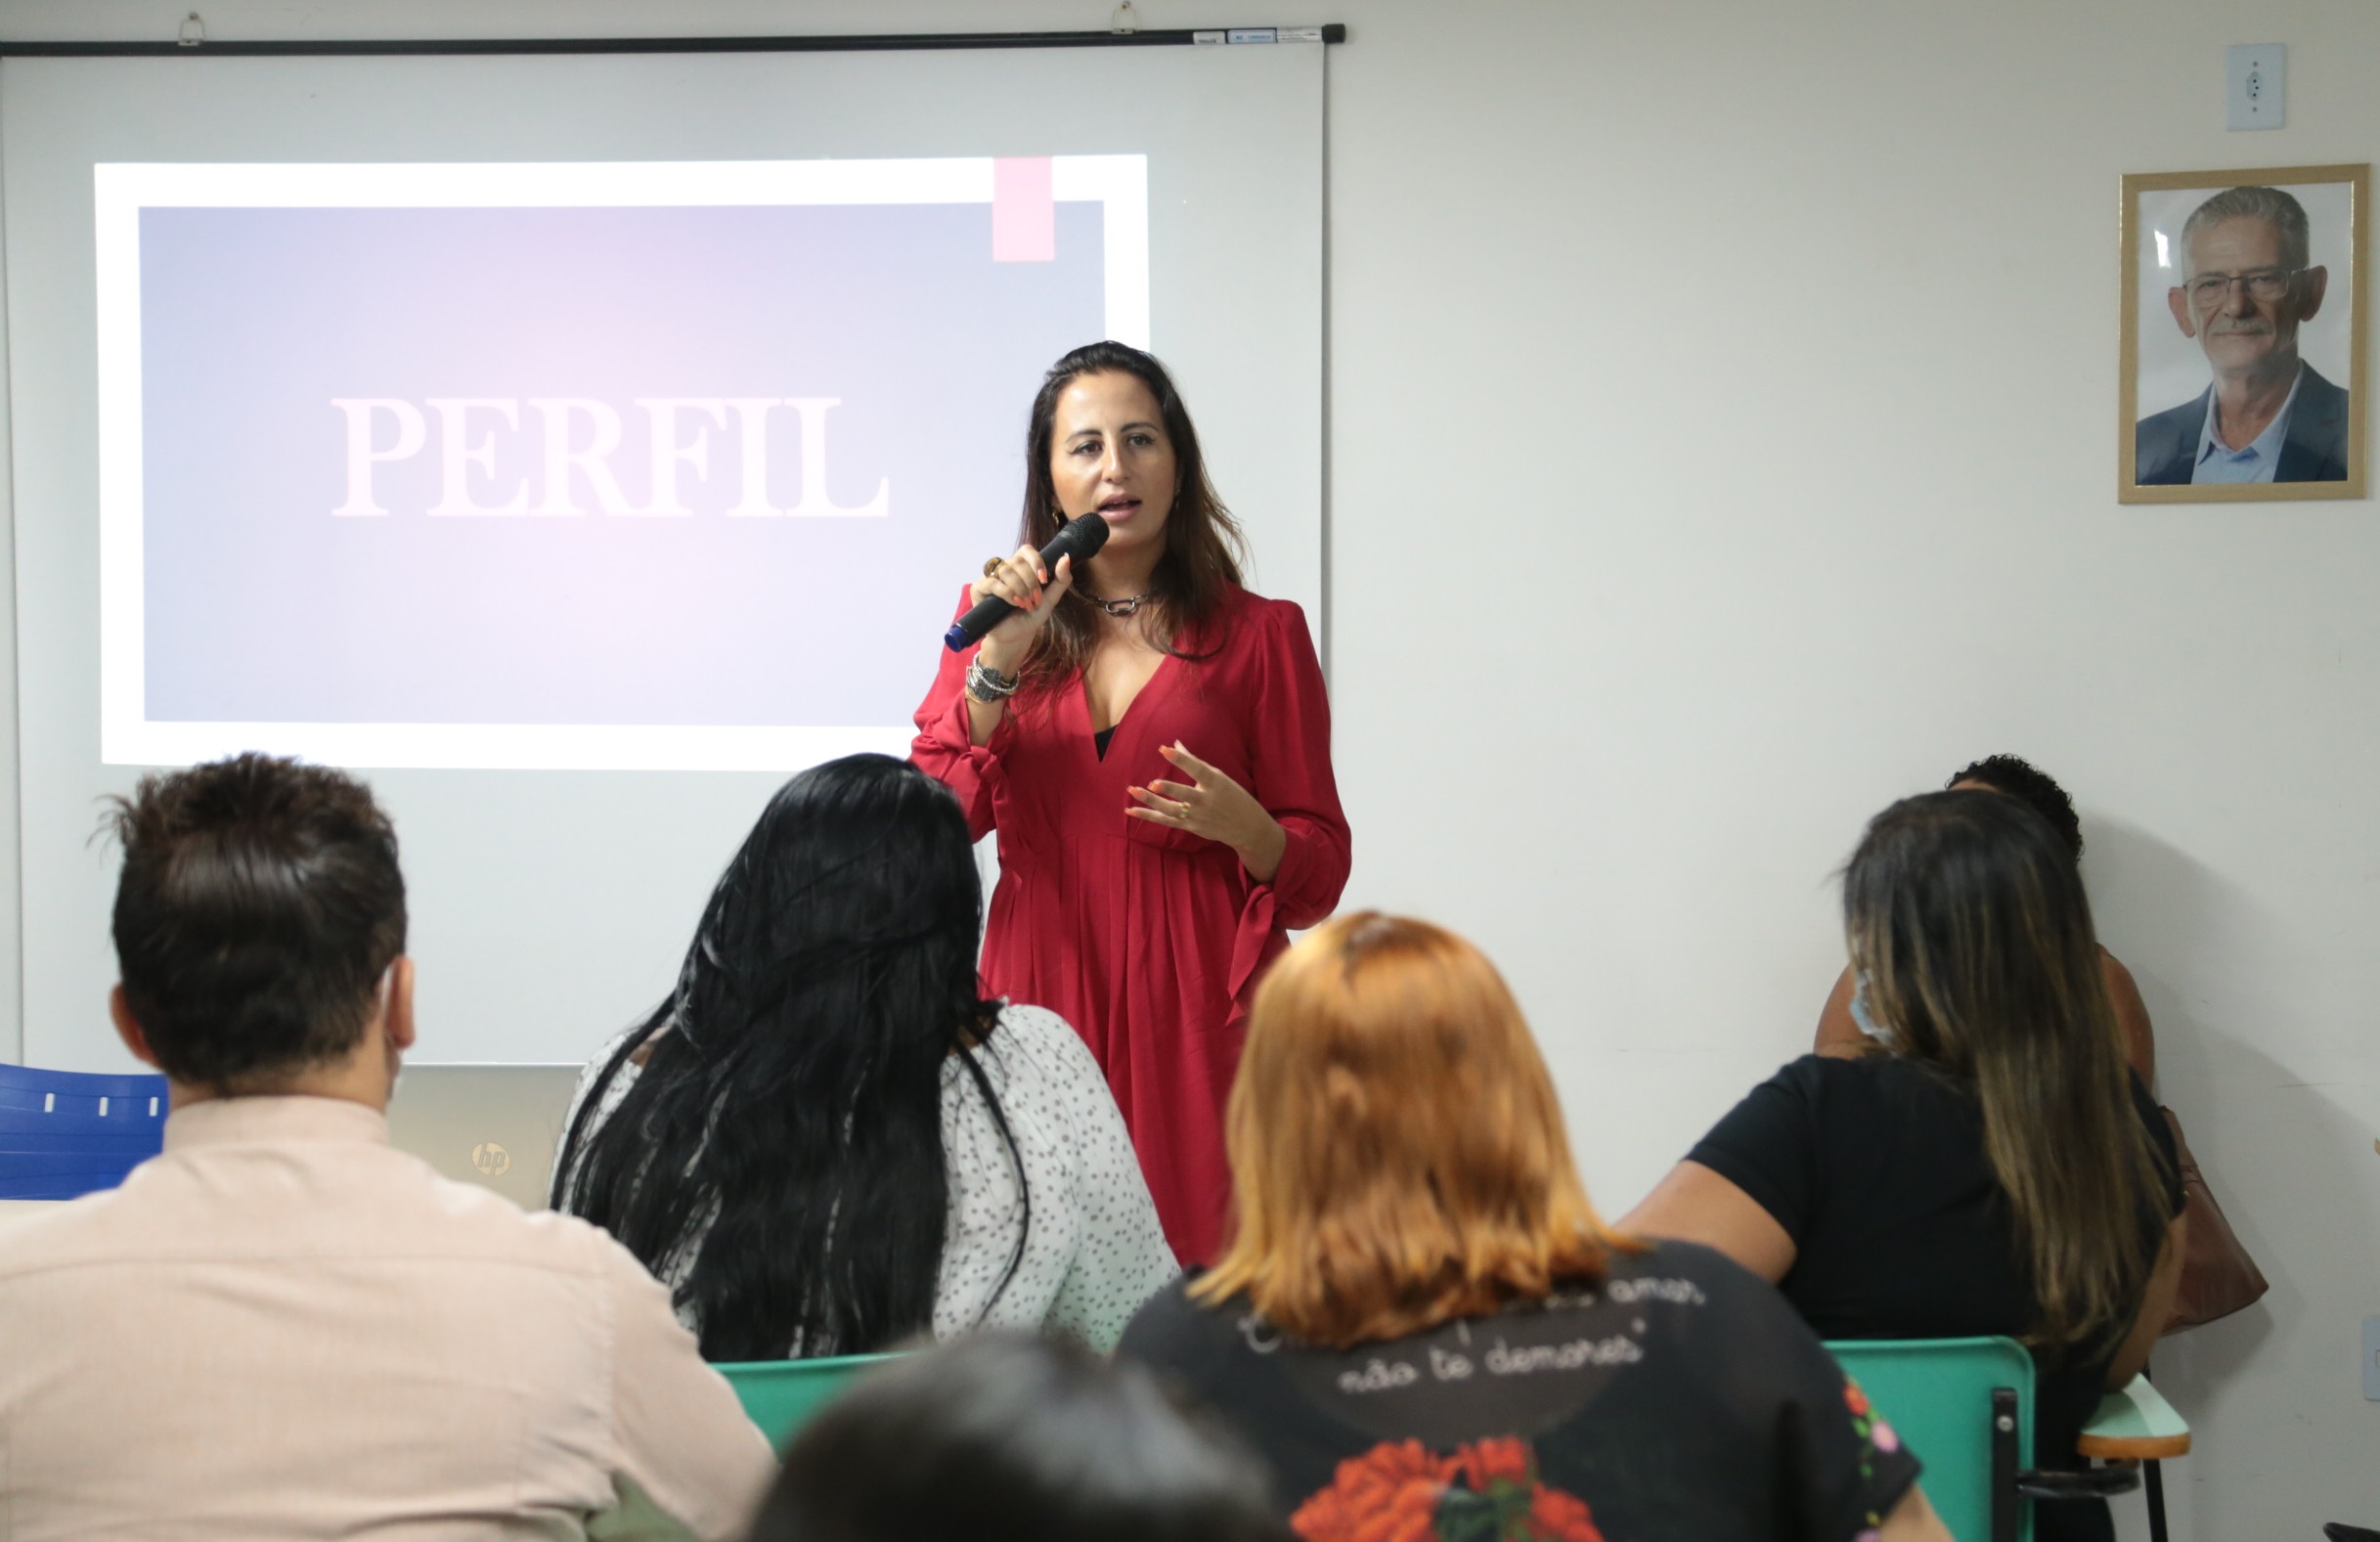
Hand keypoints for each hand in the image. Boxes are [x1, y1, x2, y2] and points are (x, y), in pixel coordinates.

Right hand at [972, 545, 1074, 668]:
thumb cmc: (1031, 616)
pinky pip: (992, 582)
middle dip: (1030, 582)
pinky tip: (1014, 603)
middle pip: (1017, 562)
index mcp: (1021, 567)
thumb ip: (1061, 580)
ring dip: (1020, 589)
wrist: (1016, 637)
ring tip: (1025, 605)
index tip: (1043, 579)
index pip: (1027, 550)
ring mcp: (991, 577)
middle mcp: (1005, 568)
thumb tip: (1066, 558)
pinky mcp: (979, 588)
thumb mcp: (1051, 599)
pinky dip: (1006, 592)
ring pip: (1006, 571)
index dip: (1036, 561)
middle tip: (1035, 600)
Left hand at [1128, 742, 1287, 882]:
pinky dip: (1148, 816)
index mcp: (1216, 782)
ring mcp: (1198, 816)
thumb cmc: (1233, 796)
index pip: (1197, 769)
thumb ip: (1195, 763)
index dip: (1182, 759)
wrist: (1248, 827)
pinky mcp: (1190, 827)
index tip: (1165, 749)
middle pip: (1184, 795)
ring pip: (1171, 810)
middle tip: (1152, 784)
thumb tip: (1175, 743)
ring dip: (1151, 802)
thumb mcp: (1219, 777)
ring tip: (1133, 791)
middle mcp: (1206, 800)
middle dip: (1169, 789)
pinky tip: (1131, 810)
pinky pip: (1166, 821)